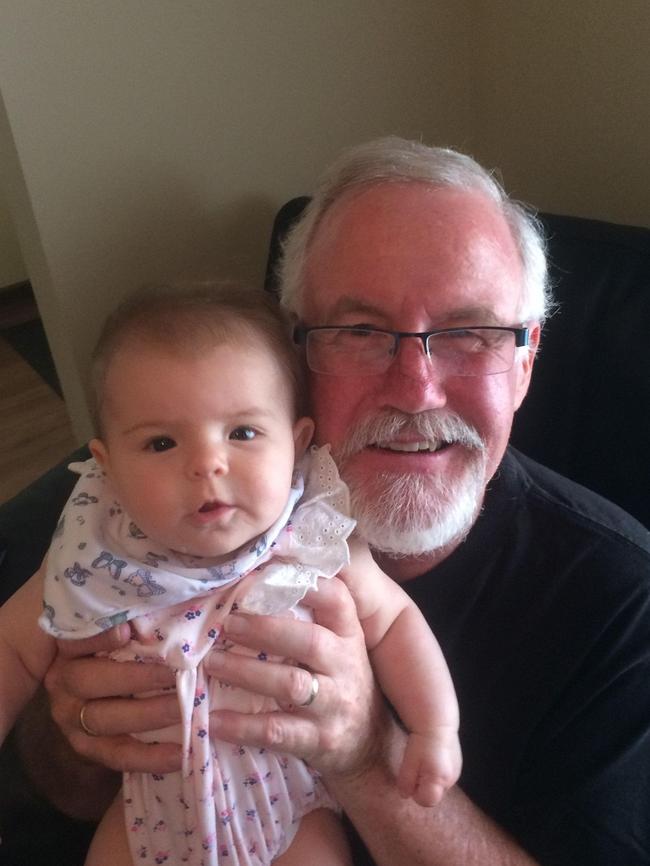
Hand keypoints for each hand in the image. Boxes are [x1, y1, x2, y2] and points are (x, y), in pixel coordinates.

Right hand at [44, 624, 181, 772]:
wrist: (111, 690)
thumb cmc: (129, 642)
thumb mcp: (126, 625)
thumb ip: (137, 617)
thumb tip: (166, 602)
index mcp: (69, 646)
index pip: (76, 639)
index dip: (99, 637)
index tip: (127, 631)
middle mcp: (62, 680)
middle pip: (90, 680)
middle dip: (138, 678)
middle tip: (178, 673)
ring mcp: (70, 716)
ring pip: (103, 719)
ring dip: (148, 715)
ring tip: (185, 710)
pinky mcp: (86, 746)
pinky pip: (116, 754)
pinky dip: (149, 757)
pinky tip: (181, 754)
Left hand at [205, 575, 389, 777]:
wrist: (368, 743)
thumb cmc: (339, 680)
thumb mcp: (339, 644)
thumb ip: (313, 615)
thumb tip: (263, 571)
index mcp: (348, 634)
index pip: (336, 600)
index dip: (305, 585)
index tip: (264, 574)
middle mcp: (345, 665)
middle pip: (308, 641)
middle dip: (263, 629)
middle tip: (226, 622)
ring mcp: (334, 705)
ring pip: (290, 685)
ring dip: (246, 672)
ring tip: (211, 663)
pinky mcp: (319, 740)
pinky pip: (278, 731)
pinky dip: (244, 725)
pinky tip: (215, 720)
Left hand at [397, 728, 462, 806]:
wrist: (437, 721)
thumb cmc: (421, 742)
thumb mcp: (410, 762)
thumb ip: (407, 781)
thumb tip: (405, 795)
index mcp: (441, 780)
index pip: (426, 801)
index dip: (415, 791)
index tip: (410, 776)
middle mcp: (452, 779)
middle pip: (432, 794)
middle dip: (422, 786)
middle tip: (415, 766)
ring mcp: (456, 772)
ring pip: (438, 785)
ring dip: (429, 779)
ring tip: (423, 760)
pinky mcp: (457, 765)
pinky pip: (443, 777)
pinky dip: (436, 772)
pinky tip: (431, 758)